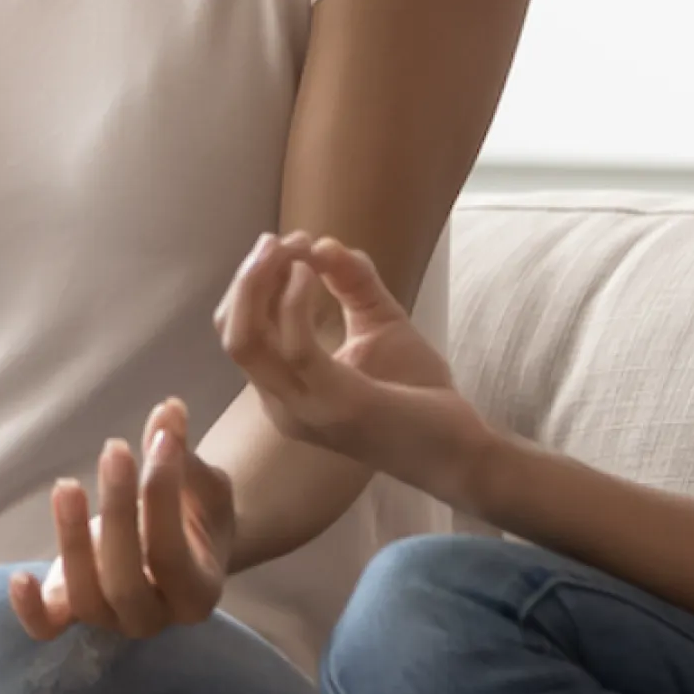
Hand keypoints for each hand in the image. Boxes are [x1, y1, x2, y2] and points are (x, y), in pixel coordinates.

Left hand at [7, 397, 236, 641]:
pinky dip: (29, 609)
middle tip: (115, 450)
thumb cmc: (194, 515)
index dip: (163, 498)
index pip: (172, 556)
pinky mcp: (72, 614)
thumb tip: (168, 412)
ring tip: (68, 485)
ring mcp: (111, 621)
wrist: (178, 548)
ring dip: (73, 541)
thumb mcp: (202, 486)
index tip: (160, 440)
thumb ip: (184, 457)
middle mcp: (155, 618)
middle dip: (117, 512)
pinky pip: (46, 628)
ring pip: (85, 598)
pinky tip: (20, 576)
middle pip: (126, 581)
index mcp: (198, 594)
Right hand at [218, 230, 491, 503]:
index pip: (240, 332)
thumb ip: (353, 284)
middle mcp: (283, 404)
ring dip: (260, 282)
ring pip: (246, 339)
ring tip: (291, 246)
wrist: (462, 452)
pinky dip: (294, 302)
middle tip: (276, 241)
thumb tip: (324, 244)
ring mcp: (305, 407)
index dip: (253, 284)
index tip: (290, 245)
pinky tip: (310, 272)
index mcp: (287, 390)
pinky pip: (295, 347)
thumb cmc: (420, 396)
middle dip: (247, 279)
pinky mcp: (337, 403)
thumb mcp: (380, 324)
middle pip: (232, 333)